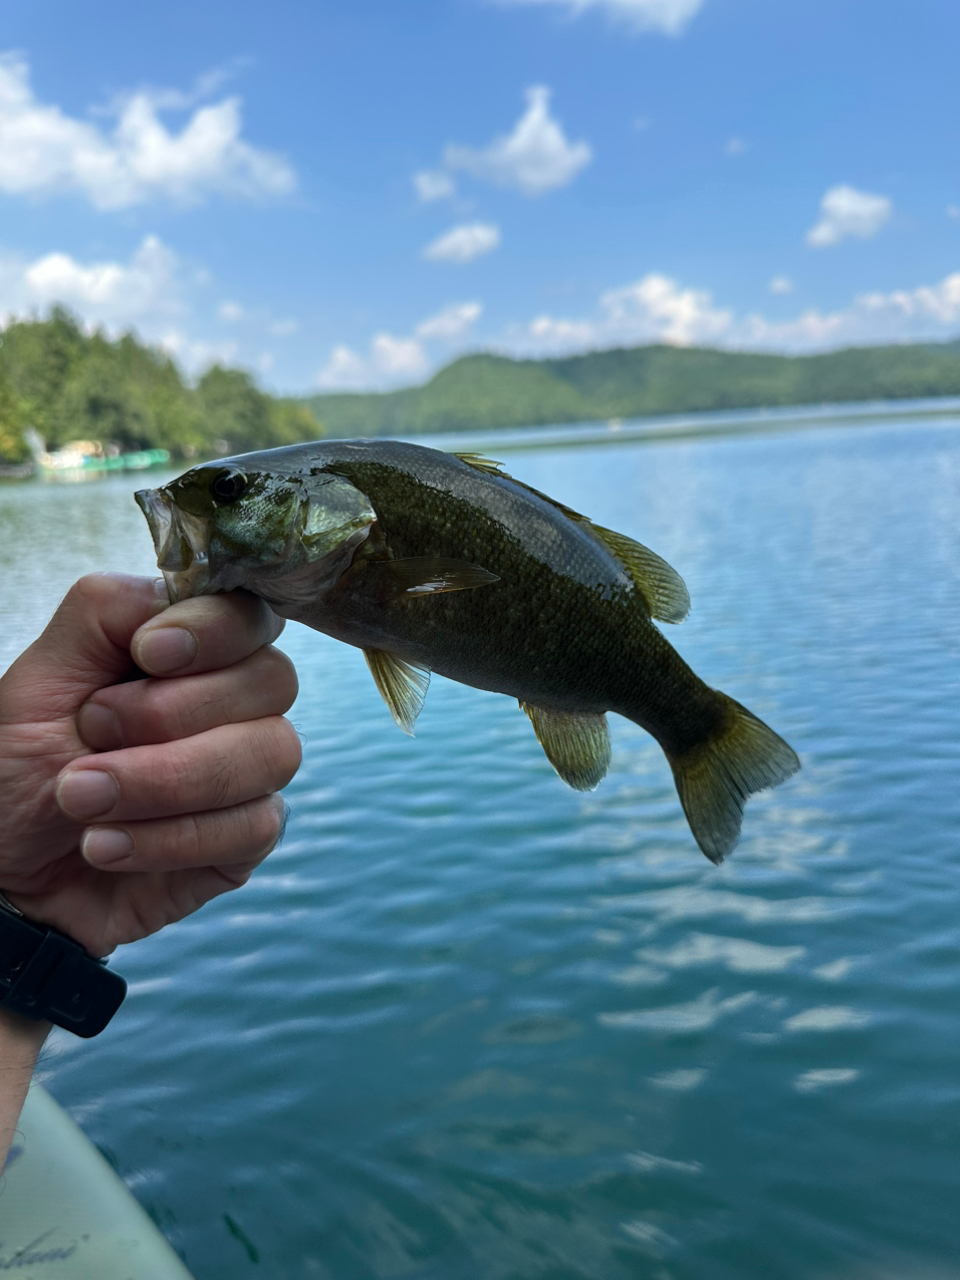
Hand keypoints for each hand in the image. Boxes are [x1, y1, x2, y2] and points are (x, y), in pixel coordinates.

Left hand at [0, 573, 301, 956]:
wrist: (4, 877)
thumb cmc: (18, 771)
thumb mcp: (40, 679)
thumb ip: (106, 613)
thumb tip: (174, 600)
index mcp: (191, 651)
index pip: (250, 614)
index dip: (214, 631)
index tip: (147, 654)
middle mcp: (235, 704)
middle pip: (272, 680)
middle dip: (171, 714)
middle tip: (89, 733)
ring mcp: (249, 771)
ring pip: (271, 753)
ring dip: (167, 781)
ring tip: (83, 803)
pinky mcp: (248, 836)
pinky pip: (252, 826)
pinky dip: (170, 839)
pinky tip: (108, 848)